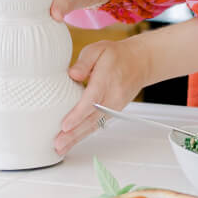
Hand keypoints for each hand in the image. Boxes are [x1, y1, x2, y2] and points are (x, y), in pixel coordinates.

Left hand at [54, 38, 148, 154]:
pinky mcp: (113, 112)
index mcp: (107, 79)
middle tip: (58, 144)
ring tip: (61, 148)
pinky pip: (98, 125)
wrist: (139, 62)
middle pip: (92, 118)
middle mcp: (113, 96)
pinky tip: (72, 142)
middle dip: (74, 133)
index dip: (78, 114)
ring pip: (95, 125)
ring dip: (77, 138)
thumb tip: (72, 74)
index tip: (65, 125)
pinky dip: (84, 135)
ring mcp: (114, 106)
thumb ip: (84, 61)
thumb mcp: (98, 49)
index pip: (92, 100)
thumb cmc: (116, 55)